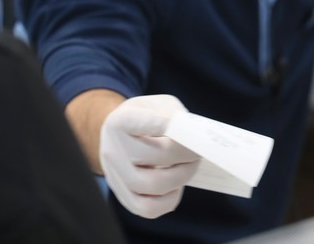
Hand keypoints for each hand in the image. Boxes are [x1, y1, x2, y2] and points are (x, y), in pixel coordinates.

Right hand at [100, 94, 200, 218]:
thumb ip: (179, 119)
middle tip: (199, 150)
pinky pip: (147, 209)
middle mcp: (113, 147)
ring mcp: (114, 174)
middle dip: (188, 155)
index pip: (154, 123)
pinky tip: (176, 186)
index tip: (196, 132)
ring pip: (153, 186)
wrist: (120, 131)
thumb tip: (199, 142)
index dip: (180, 129)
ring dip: (181, 177)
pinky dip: (169, 200)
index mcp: (123, 119)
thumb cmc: (148, 116)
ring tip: (189, 166)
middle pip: (159, 157)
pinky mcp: (121, 195)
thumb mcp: (162, 105)